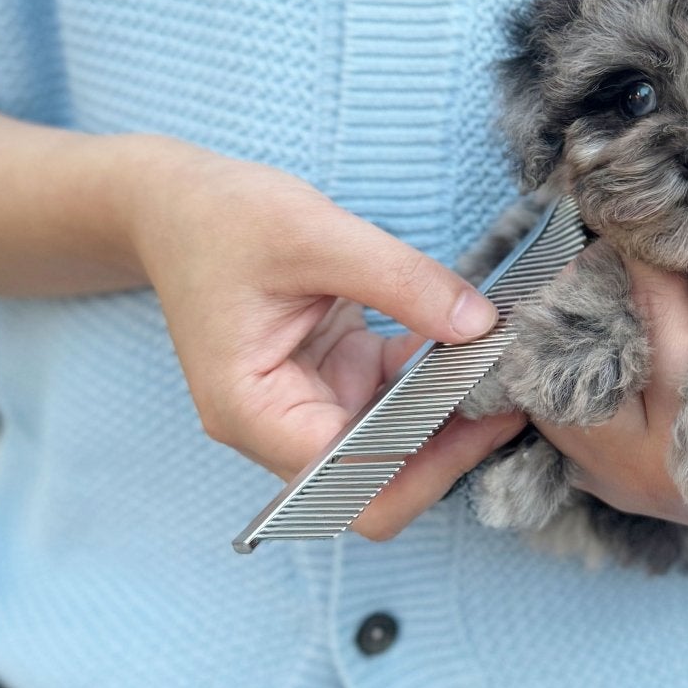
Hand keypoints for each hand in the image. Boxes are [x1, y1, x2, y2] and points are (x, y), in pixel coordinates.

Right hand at [126, 139, 523, 537]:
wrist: (175, 203)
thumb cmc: (222, 218)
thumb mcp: (315, 233)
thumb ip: (401, 281)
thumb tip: (482, 326)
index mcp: (253, 411)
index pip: (350, 484)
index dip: (425, 460)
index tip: (487, 407)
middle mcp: (278, 426)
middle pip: (378, 485)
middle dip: (448, 451)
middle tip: (512, 397)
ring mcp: (308, 406)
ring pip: (396, 450)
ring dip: (452, 418)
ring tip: (510, 370)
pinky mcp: (334, 379)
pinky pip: (398, 402)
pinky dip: (439, 382)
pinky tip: (479, 345)